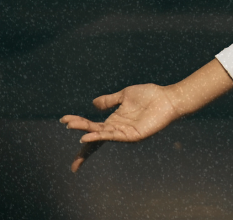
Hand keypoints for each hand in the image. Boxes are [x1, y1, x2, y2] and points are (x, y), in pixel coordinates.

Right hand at [60, 83, 183, 171]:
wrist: (168, 98)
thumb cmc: (150, 96)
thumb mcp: (125, 95)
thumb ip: (109, 100)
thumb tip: (93, 104)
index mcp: (115, 120)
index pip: (93, 127)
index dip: (79, 125)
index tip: (64, 121)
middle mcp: (117, 129)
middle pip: (94, 132)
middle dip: (80, 127)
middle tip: (66, 123)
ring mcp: (125, 133)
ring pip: (101, 134)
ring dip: (87, 131)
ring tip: (72, 125)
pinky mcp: (133, 136)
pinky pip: (113, 137)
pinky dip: (100, 136)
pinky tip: (88, 135)